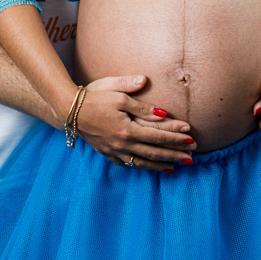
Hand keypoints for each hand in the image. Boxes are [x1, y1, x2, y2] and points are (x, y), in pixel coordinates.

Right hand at [79, 75, 195, 171]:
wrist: (69, 109)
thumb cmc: (94, 96)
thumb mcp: (117, 92)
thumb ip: (140, 101)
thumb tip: (161, 109)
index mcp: (127, 128)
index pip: (157, 134)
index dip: (175, 136)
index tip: (190, 136)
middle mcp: (122, 143)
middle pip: (153, 151)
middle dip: (174, 153)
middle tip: (191, 156)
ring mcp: (114, 151)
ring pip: (142, 161)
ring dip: (161, 164)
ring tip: (176, 167)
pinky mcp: (107, 152)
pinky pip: (128, 164)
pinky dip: (142, 166)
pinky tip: (150, 167)